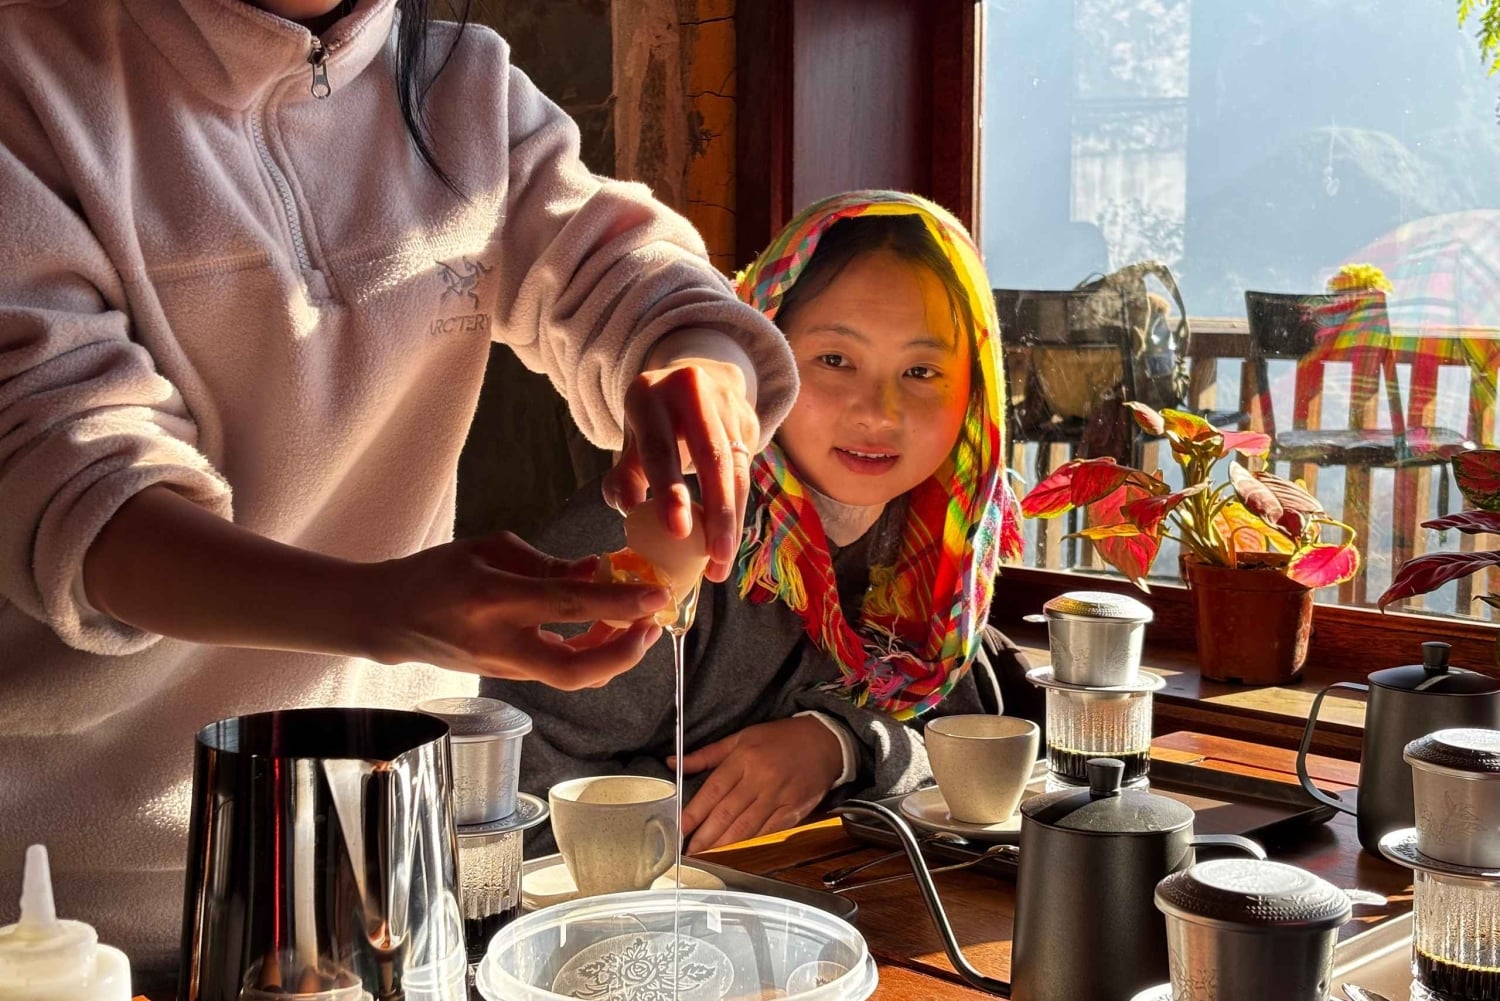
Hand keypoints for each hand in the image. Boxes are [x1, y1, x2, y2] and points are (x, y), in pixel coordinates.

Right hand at [363, 531, 669, 688]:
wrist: (388, 618)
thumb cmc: (437, 572)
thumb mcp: (489, 549)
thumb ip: (547, 563)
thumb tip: (599, 573)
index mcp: (492, 597)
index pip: (565, 604)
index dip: (616, 603)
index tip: (655, 594)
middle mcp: (498, 642)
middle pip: (573, 671)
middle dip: (623, 655)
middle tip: (650, 628)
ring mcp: (502, 667)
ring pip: (571, 677)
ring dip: (611, 655)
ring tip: (634, 623)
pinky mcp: (506, 677)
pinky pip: (559, 671)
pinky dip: (589, 654)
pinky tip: (604, 629)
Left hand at [602, 358, 758, 582]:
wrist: (693, 378)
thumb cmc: (654, 424)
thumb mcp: (632, 442)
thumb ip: (625, 476)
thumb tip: (629, 513)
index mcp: (650, 395)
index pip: (661, 449)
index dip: (670, 493)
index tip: (677, 533)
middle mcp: (692, 391)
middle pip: (712, 458)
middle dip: (717, 514)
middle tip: (715, 558)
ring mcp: (727, 403)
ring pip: (737, 468)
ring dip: (732, 520)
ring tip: (722, 561)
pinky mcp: (749, 419)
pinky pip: (747, 471)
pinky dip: (738, 509)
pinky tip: (729, 538)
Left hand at [672, 717, 842, 852]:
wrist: (824, 742)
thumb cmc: (780, 738)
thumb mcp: (742, 737)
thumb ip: (707, 754)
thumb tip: (673, 763)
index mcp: (744, 758)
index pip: (713, 790)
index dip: (695, 812)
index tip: (680, 827)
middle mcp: (760, 778)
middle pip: (727, 812)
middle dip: (705, 835)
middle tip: (688, 850)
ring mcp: (779, 795)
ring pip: (746, 826)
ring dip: (724, 844)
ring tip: (706, 856)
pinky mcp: (794, 809)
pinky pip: (768, 830)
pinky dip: (750, 842)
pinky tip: (736, 852)